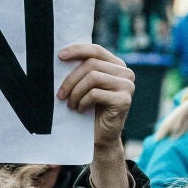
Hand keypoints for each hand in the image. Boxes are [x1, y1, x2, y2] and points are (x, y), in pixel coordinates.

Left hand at [58, 44, 135, 187]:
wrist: (101, 136)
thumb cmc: (89, 108)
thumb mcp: (86, 85)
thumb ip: (82, 69)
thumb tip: (61, 54)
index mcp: (117, 65)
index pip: (96, 50)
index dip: (77, 50)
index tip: (59, 56)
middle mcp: (126, 72)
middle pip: (91, 64)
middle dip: (71, 79)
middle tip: (60, 94)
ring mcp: (128, 86)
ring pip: (93, 77)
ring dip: (75, 92)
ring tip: (70, 104)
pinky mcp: (124, 100)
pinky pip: (95, 93)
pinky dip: (82, 102)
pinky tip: (80, 110)